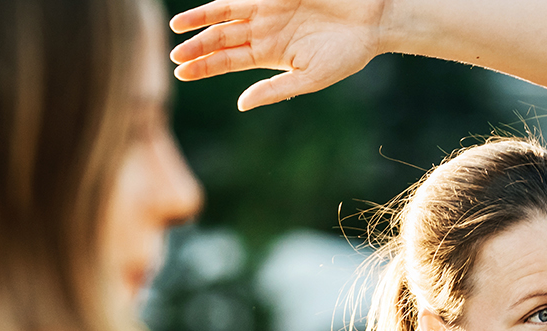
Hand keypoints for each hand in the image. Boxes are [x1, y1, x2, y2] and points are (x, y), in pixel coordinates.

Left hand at [169, 0, 387, 110]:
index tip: (180, 73)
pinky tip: (204, 10)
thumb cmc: (347, 55)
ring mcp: (268, 11)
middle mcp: (263, 32)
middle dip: (197, 48)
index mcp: (269, 56)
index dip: (203, 67)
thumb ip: (275, 89)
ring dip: (200, 22)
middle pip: (220, 40)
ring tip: (177, 28)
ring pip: (225, 16)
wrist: (372, 22)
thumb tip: (241, 104)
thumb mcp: (310, 78)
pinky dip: (222, 4)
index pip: (227, 62)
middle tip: (175, 56)